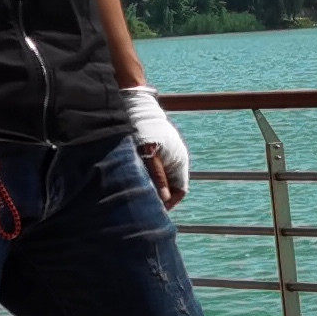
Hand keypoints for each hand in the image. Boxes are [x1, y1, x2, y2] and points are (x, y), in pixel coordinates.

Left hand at [122, 84, 188, 206]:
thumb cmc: (143, 129)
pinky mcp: (159, 149)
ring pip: (163, 177)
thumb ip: (157, 177)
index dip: (169, 203)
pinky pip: (157, 168)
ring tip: (137, 191)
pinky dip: (149, 175)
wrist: (137, 105)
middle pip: (171, 186)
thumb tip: (163, 199)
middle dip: (159, 195)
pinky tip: (136, 177)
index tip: (155, 210)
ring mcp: (169, 154)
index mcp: (179, 161)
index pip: (180, 191)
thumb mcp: (149, 155)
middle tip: (143, 204)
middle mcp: (177, 159)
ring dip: (153, 185)